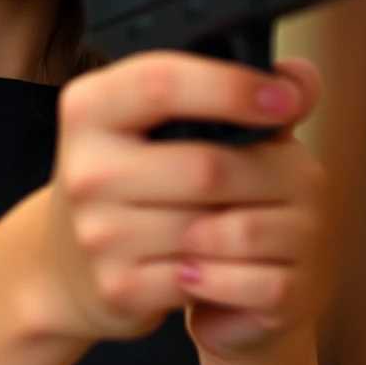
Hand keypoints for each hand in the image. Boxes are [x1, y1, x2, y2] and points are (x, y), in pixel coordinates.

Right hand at [41, 50, 314, 342]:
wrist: (63, 261)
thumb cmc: (123, 177)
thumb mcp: (149, 125)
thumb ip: (223, 93)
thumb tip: (301, 79)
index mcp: (88, 109)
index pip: (162, 82)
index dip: (230, 86)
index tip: (280, 99)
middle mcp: (86, 167)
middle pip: (203, 166)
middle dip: (256, 170)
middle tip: (284, 171)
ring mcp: (98, 231)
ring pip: (209, 225)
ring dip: (243, 220)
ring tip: (245, 212)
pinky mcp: (119, 285)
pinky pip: (203, 273)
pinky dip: (228, 265)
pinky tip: (224, 253)